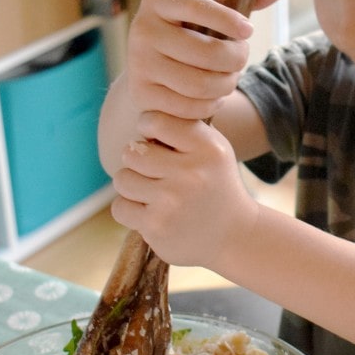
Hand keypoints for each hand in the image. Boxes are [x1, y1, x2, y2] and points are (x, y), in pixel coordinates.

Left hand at [109, 111, 258, 268]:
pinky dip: (131, 211)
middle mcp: (192, 172)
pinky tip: (152, 213)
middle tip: (157, 173)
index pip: (154, 121)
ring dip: (133, 187)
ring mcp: (172, 200)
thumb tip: (142, 119)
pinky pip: (120, 207)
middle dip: (139, 162)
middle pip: (132, 152)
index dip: (148, 128)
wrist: (234, 236)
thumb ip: (183, 129)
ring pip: (122, 179)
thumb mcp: (213, 151)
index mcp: (208, 148)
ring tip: (155, 194)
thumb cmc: (215, 185)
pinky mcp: (157, 225)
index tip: (158, 142)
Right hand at [125, 0, 285, 120]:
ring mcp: (139, 65)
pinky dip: (210, 104)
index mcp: (158, 2)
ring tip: (229, 78)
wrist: (152, 72)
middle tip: (241, 59)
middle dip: (236, 60)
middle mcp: (142, 30)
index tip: (249, 30)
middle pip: (207, 52)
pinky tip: (211, 96)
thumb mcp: (212, 14)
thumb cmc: (191, 35)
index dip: (227, 19)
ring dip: (226, 85)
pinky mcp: (143, 96)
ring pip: (201, 84)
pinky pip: (190, 107)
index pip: (196, 5)